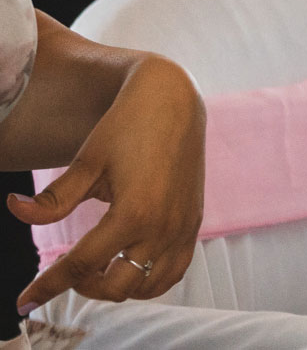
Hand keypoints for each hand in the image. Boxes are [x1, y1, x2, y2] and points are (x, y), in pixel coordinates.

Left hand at [10, 58, 204, 311]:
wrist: (175, 100)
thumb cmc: (128, 125)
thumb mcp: (87, 161)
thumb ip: (53, 198)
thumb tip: (15, 210)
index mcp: (133, 213)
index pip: (81, 265)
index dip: (47, 286)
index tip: (23, 301)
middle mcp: (162, 227)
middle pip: (117, 286)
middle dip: (84, 286)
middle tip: (68, 268)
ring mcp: (182, 228)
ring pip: (148, 287)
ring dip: (118, 286)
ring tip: (99, 266)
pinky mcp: (193, 222)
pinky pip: (174, 272)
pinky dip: (150, 280)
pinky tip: (129, 264)